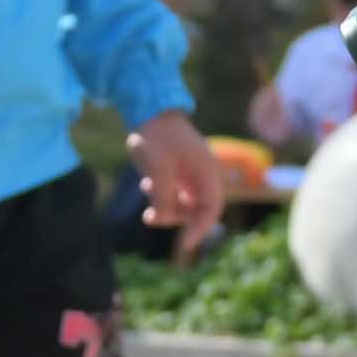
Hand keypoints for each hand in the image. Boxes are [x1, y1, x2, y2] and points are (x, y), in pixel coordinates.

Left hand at [126, 109, 226, 238]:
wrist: (148, 111)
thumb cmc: (158, 138)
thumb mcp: (158, 171)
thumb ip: (163, 198)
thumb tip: (162, 219)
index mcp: (208, 172)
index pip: (211, 209)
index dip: (199, 229)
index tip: (184, 245)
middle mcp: (203, 176)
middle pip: (196, 211)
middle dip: (174, 216)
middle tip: (151, 216)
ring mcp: (190, 175)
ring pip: (181, 205)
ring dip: (163, 205)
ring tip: (146, 187)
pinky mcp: (178, 173)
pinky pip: (172, 195)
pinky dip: (159, 197)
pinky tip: (146, 182)